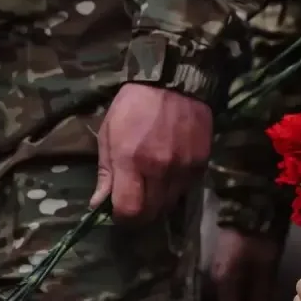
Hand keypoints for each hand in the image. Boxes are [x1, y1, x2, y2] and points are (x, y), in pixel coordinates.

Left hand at [90, 83, 212, 221]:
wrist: (174, 82)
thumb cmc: (134, 105)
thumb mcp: (109, 133)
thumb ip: (106, 172)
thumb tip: (98, 203)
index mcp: (131, 160)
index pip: (129, 209)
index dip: (122, 218)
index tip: (118, 212)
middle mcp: (160, 168)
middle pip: (152, 213)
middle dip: (140, 215)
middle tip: (134, 204)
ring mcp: (184, 167)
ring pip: (171, 204)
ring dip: (159, 203)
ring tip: (152, 189)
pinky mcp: (201, 163)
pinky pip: (186, 189)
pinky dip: (175, 189)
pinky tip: (168, 175)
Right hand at [209, 228, 281, 300]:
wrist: (249, 209)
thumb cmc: (260, 237)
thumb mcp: (266, 266)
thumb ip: (262, 294)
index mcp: (225, 283)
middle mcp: (217, 282)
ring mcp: (218, 272)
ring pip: (231, 300)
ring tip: (265, 297)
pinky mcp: (223, 266)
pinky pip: (232, 288)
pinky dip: (244, 292)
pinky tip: (258, 286)